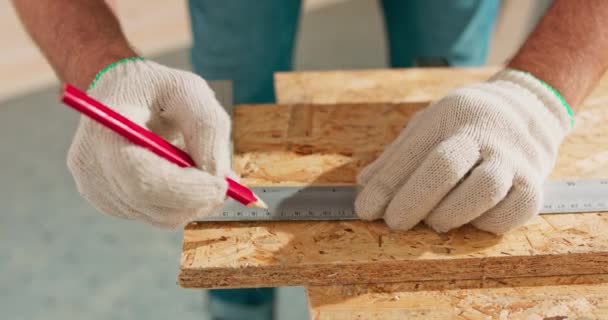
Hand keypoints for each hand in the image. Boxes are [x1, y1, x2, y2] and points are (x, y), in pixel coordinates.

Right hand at [67, 59, 232, 228]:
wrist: (121, 93)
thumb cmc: (157, 88)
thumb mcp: (189, 90)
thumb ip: (207, 126)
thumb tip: (217, 174)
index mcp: (106, 128)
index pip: (141, 176)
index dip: (185, 188)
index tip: (222, 185)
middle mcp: (92, 163)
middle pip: (149, 203)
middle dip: (196, 200)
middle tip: (228, 187)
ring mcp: (96, 187)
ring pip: (159, 216)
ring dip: (192, 202)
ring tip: (207, 170)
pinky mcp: (109, 202)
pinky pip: (156, 215)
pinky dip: (180, 204)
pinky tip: (185, 175)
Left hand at [355, 69, 571, 233]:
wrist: (529, 108)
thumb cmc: (465, 123)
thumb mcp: (429, 124)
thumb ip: (398, 155)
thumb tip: (364, 184)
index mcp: (451, 115)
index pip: (412, 152)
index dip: (386, 186)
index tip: (366, 210)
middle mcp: (484, 133)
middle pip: (445, 167)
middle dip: (412, 200)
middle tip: (395, 222)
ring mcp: (514, 158)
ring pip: (483, 190)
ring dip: (450, 214)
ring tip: (434, 221)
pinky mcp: (535, 184)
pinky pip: (513, 212)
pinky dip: (486, 223)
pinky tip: (471, 220)